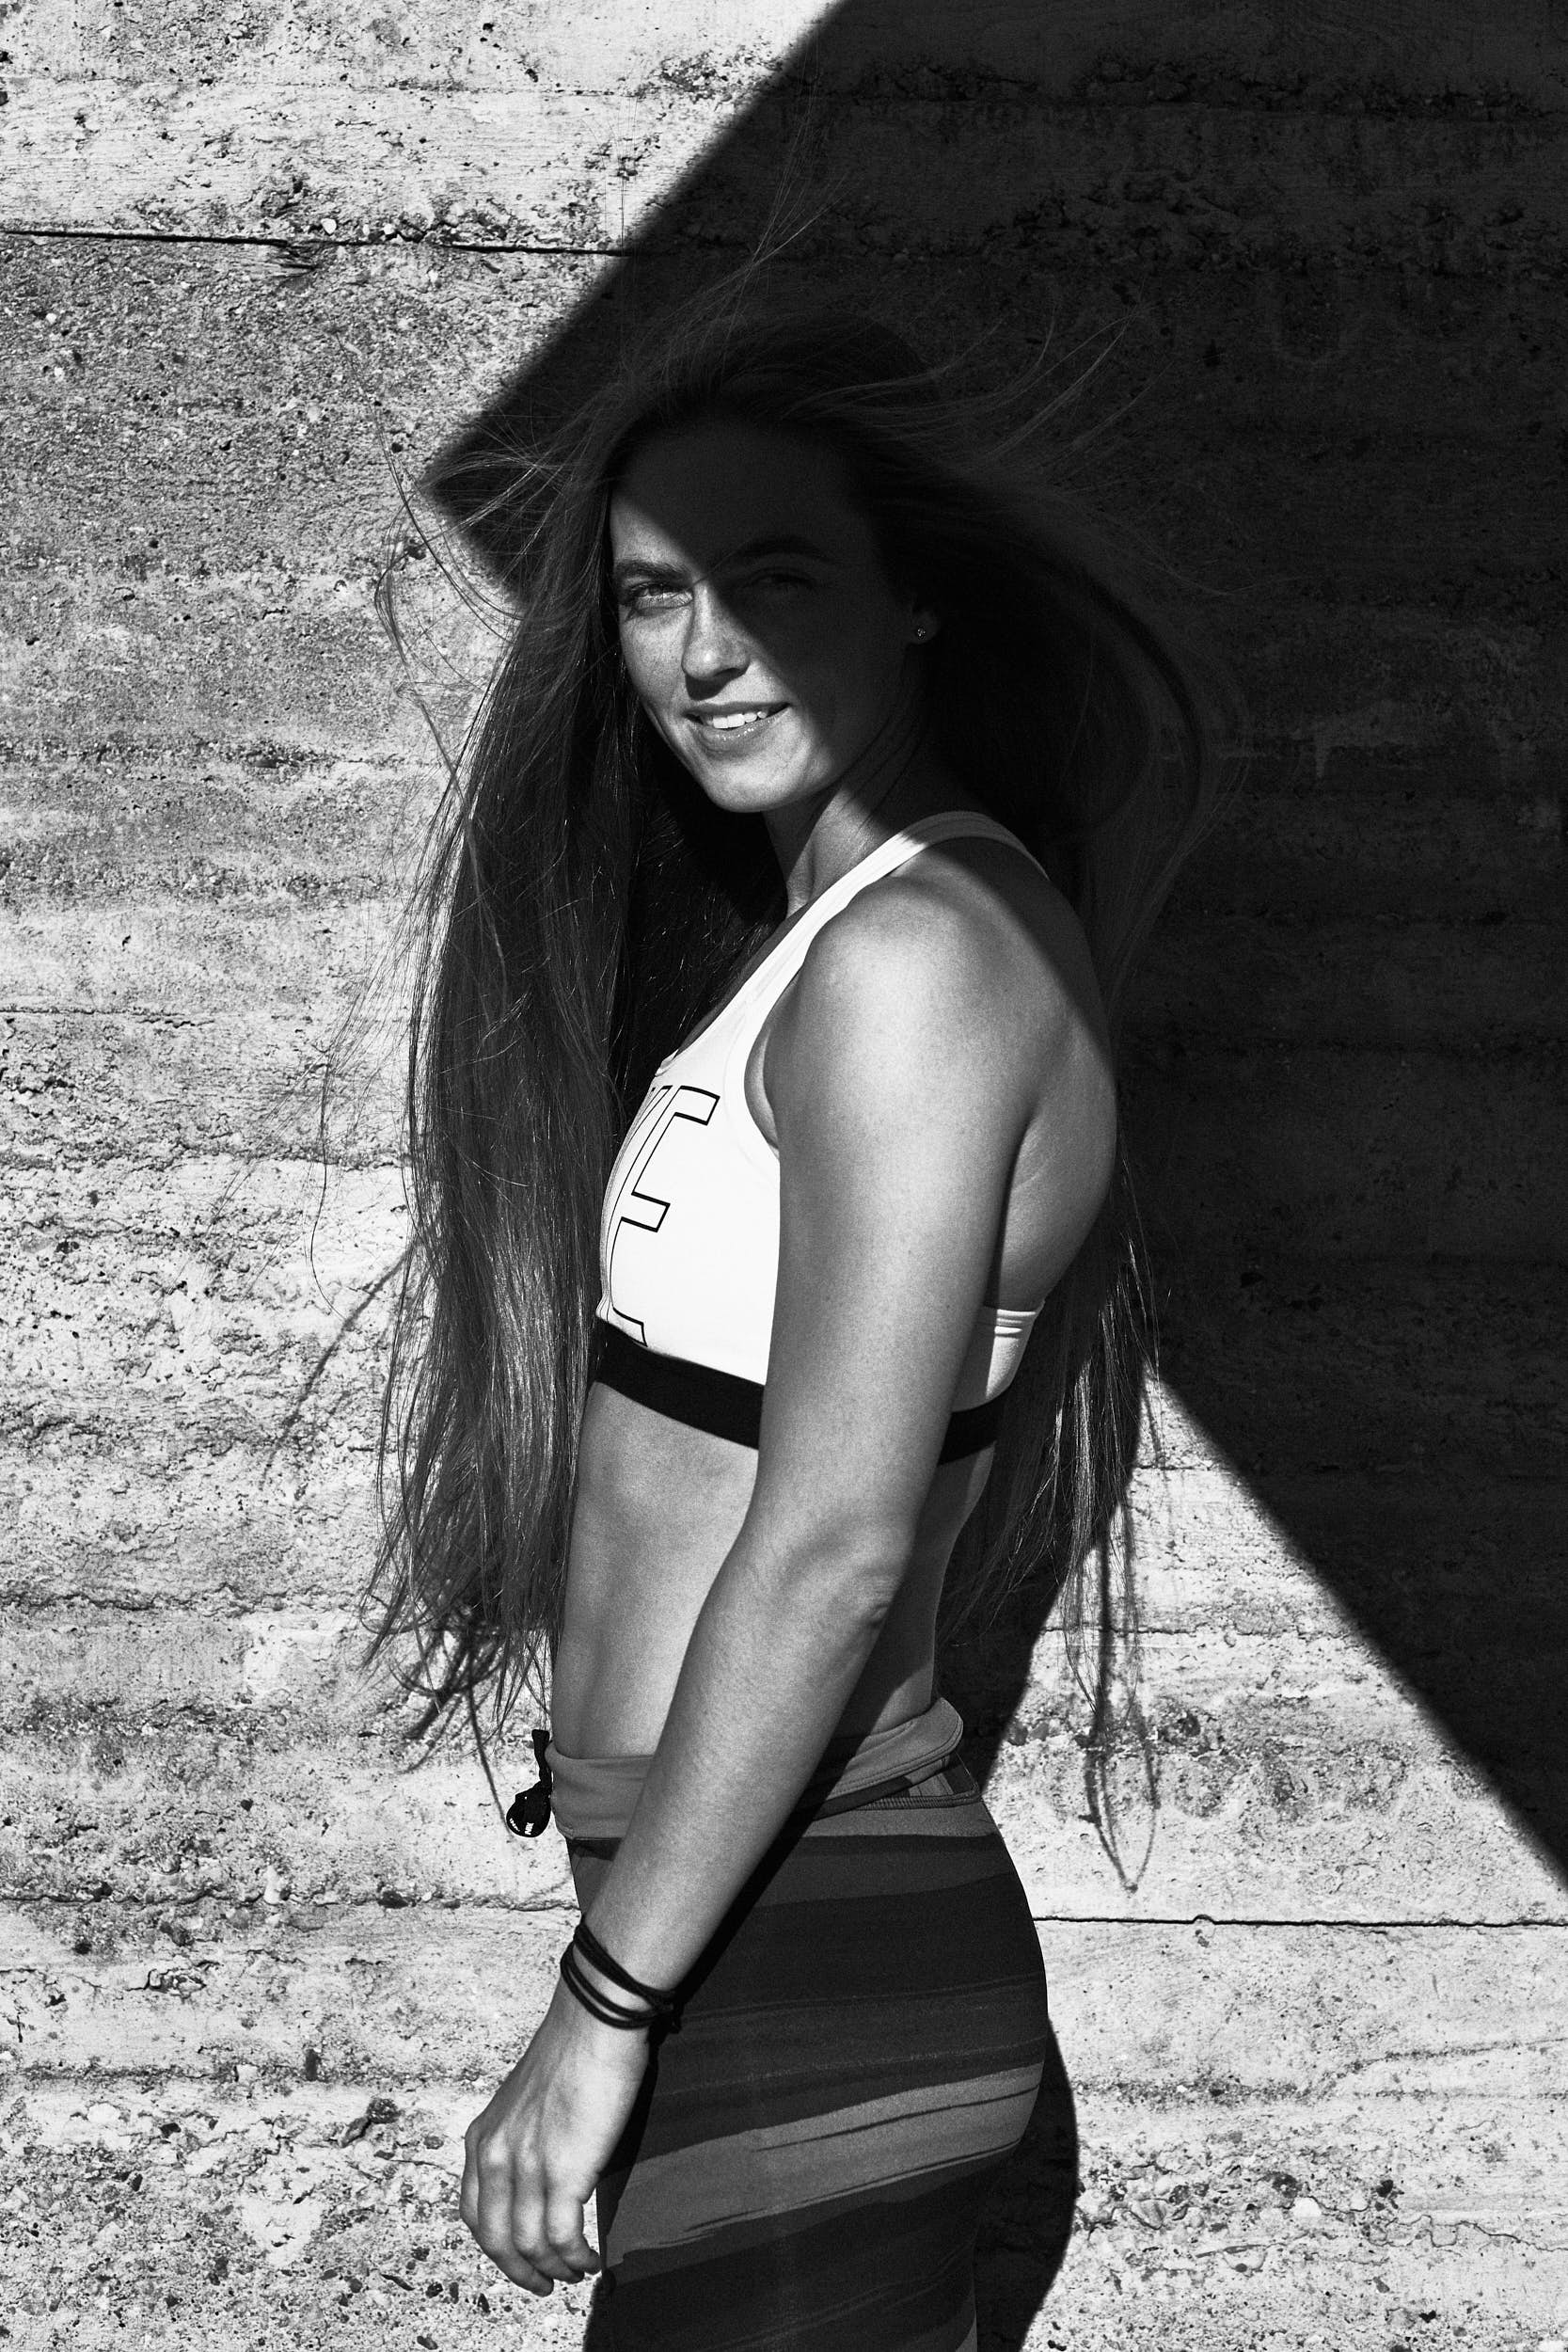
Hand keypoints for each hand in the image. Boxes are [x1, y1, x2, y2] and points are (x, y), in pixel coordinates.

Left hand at [460, 1975, 649, 2293]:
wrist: (596, 2021)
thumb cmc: (572, 2050)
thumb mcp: (523, 2100)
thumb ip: (520, 2139)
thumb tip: (539, 2176)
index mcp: (482, 2138)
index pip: (475, 2214)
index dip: (497, 2249)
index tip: (520, 2261)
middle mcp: (496, 2155)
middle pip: (496, 2240)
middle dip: (521, 2272)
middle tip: (546, 2284)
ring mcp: (527, 2165)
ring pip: (530, 2245)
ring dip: (555, 2269)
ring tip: (577, 2273)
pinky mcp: (565, 2171)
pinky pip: (563, 2236)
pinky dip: (577, 2257)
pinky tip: (593, 2259)